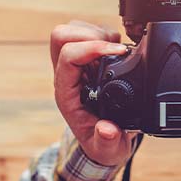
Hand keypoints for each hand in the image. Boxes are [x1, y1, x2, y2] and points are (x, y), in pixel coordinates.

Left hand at [50, 20, 135, 166]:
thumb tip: (106, 129)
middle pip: (62, 37)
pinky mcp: (87, 59)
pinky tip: (118, 50)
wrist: (104, 141)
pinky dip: (105, 35)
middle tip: (114, 47)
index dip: (92, 48)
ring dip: (97, 33)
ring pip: (73, 30)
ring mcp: (75, 65)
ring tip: (117, 49)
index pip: (68, 57)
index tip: (118, 52)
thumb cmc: (103, 143)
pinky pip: (88, 32)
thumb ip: (107, 142)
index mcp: (67, 93)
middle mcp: (67, 75)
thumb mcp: (109, 150)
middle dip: (90, 34)